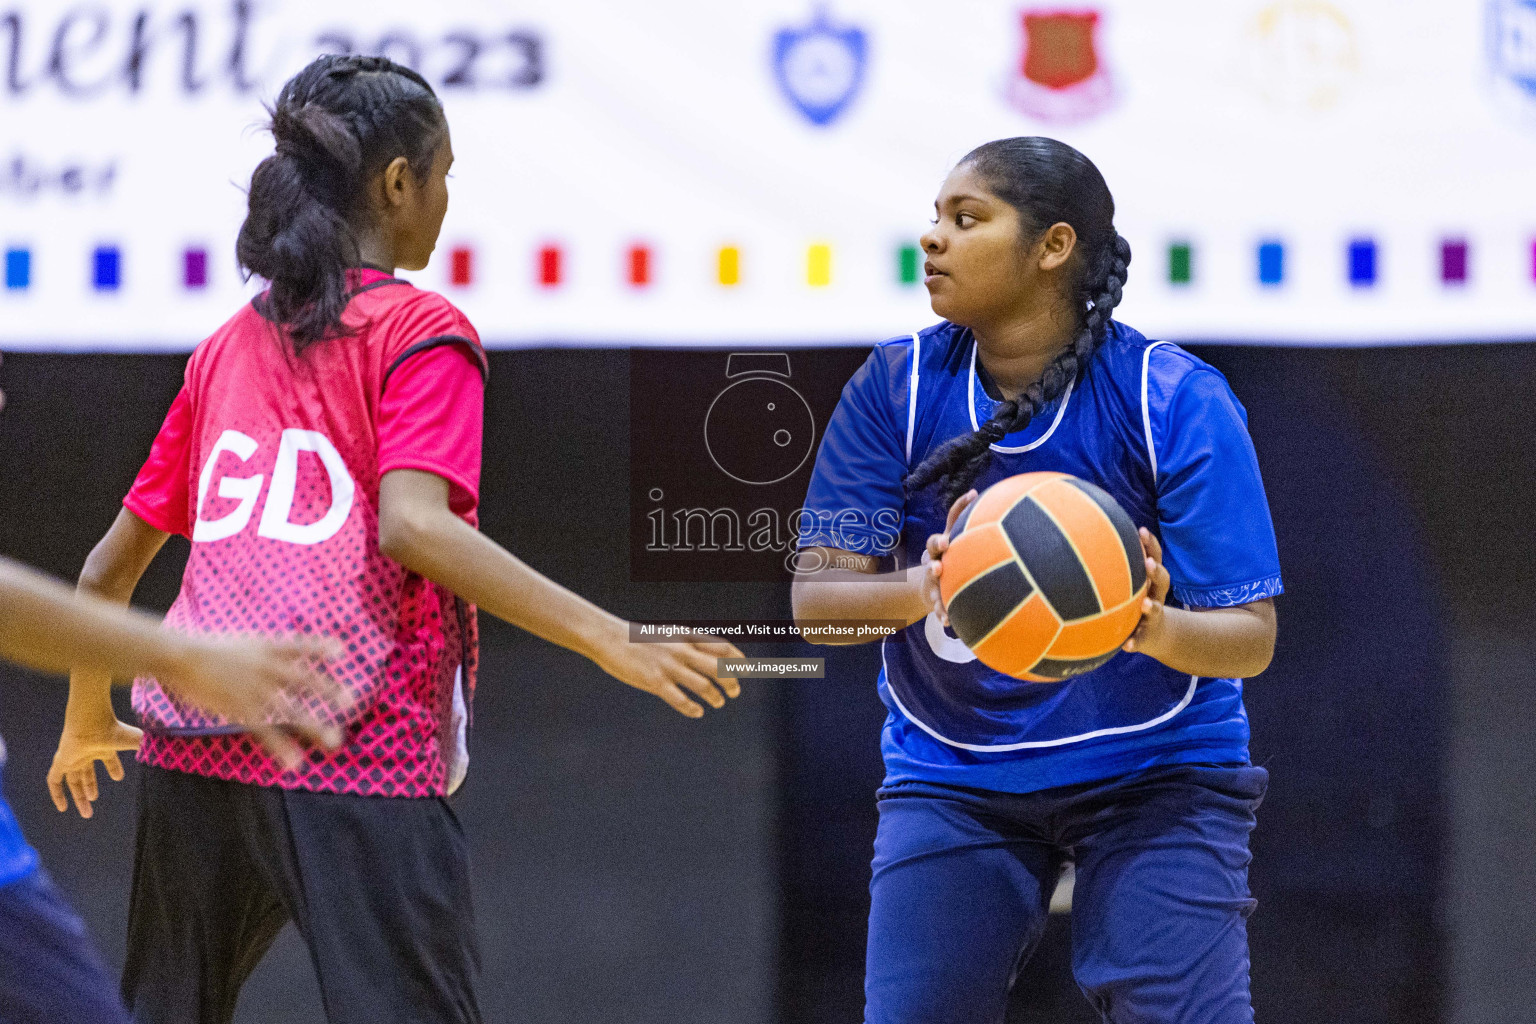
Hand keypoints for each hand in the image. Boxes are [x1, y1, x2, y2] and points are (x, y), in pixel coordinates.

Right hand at [47, 632, 348, 818]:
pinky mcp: (241, 709)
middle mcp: (266, 667)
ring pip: (292, 710)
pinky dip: (283, 748)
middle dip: (329, 690)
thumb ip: (248, 652)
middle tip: (351, 700)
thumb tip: (257, 658)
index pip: (298, 645)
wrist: (179, 654)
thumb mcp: (231, 642)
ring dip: (315, 727)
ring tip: (336, 742)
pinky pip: (267, 731)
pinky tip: (297, 763)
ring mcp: (256, 688)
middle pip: (304, 678)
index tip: (342, 651)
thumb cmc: (197, 648)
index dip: (320, 647)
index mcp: (263, 646)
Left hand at [48, 716, 141, 818]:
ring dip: (79, 795)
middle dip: (90, 788)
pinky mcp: (61, 761)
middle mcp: (88, 752)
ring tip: (86, 812)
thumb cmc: (114, 730)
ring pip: (73, 779)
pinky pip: (54, 780)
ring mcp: (73, 757)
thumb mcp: (135, 741)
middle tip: (94, 802)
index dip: (113, 768)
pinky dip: (57, 794)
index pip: (108, 759)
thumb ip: (150, 748)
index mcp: (104, 747)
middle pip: (87, 773)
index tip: (118, 778)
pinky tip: (62, 807)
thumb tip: (172, 753)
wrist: (90, 722)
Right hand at [596, 623, 744, 718]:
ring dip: (715, 697)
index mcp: (687, 637)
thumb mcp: (669, 635)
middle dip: (731, 681)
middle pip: (718, 668)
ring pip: (703, 686)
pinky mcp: (655, 681)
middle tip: (735, 692)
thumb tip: (708, 655)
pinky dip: (692, 708)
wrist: (610, 638)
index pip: (722, 648)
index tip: (746, 670)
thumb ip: (688, 644)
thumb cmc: (639, 639)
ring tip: (718, 702)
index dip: (738, 660)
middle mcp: (682, 651)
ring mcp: (669, 666)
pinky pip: (680, 699)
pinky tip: (698, 712)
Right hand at [920, 489, 977, 626]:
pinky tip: (948, 622)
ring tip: (939, 600)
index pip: (935, 541)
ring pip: (931, 586)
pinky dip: (941, 614)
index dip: (939, 541)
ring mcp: (932, 582)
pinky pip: (937, 607)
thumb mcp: (954, 536)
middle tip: (938, 568)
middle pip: (929, 560)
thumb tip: (975, 491)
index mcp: (939, 548)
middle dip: (932, 564)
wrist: (931, 584)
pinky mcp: (934, 599)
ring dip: (935, 591)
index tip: (946, 543)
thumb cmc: (950, 554)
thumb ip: (962, 516)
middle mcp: (933, 563)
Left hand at [1122, 528, 1172, 657]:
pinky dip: (1134, 642)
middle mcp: (1156, 596)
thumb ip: (1117, 565)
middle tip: (1148, 563)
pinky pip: (1140, 640)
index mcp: (1151, 581)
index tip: (1141, 531)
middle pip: (1163, 581)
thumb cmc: (1136, 601)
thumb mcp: (1132, 583)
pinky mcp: (1145, 637)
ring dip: (1152, 607)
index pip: (1155, 558)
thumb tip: (1086, 537)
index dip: (1151, 544)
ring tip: (1146, 604)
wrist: (1155, 635)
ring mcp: (1153, 617)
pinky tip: (1126, 645)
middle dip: (1156, 571)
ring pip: (1156, 609)